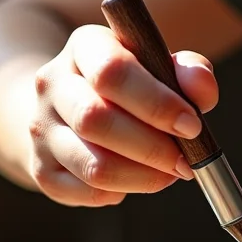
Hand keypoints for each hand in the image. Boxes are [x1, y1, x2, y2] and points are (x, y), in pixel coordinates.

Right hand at [29, 25, 217, 205]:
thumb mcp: (160, 69)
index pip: (111, 71)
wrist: (70, 112)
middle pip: (97, 120)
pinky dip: (124, 192)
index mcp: (84, 48)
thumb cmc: (130, 91)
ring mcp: (42, 130)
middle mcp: (52, 85)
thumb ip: (189, 73)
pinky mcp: (44, 171)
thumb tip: (200, 86)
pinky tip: (138, 179)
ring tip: (169, 173)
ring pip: (95, 166)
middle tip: (186, 161)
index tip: (192, 126)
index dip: (157, 103)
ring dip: (144, 177)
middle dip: (153, 147)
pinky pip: (90, 193)